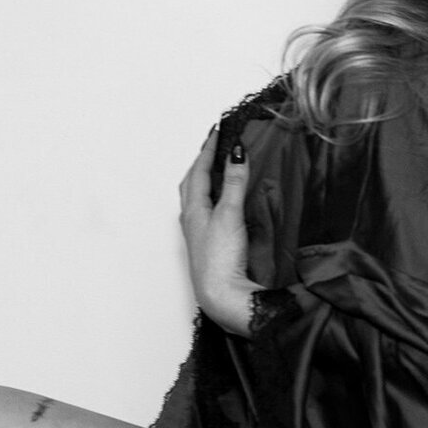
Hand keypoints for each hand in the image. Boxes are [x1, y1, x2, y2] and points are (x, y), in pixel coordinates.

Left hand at [179, 127, 261, 335]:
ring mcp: (199, 234)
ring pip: (197, 199)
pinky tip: (223, 205)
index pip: (199, 171)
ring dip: (205, 181)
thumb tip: (236, 152)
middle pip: (192, 183)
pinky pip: (207, 213)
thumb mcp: (229, 214)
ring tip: (217, 169)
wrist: (222, 297)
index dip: (209, 149)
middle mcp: (192, 220)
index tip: (218, 131)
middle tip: (214, 146)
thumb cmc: (220, 259)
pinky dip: (213, 199)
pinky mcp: (209, 246)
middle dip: (202, 163)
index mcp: (193, 209)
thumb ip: (235, 183)